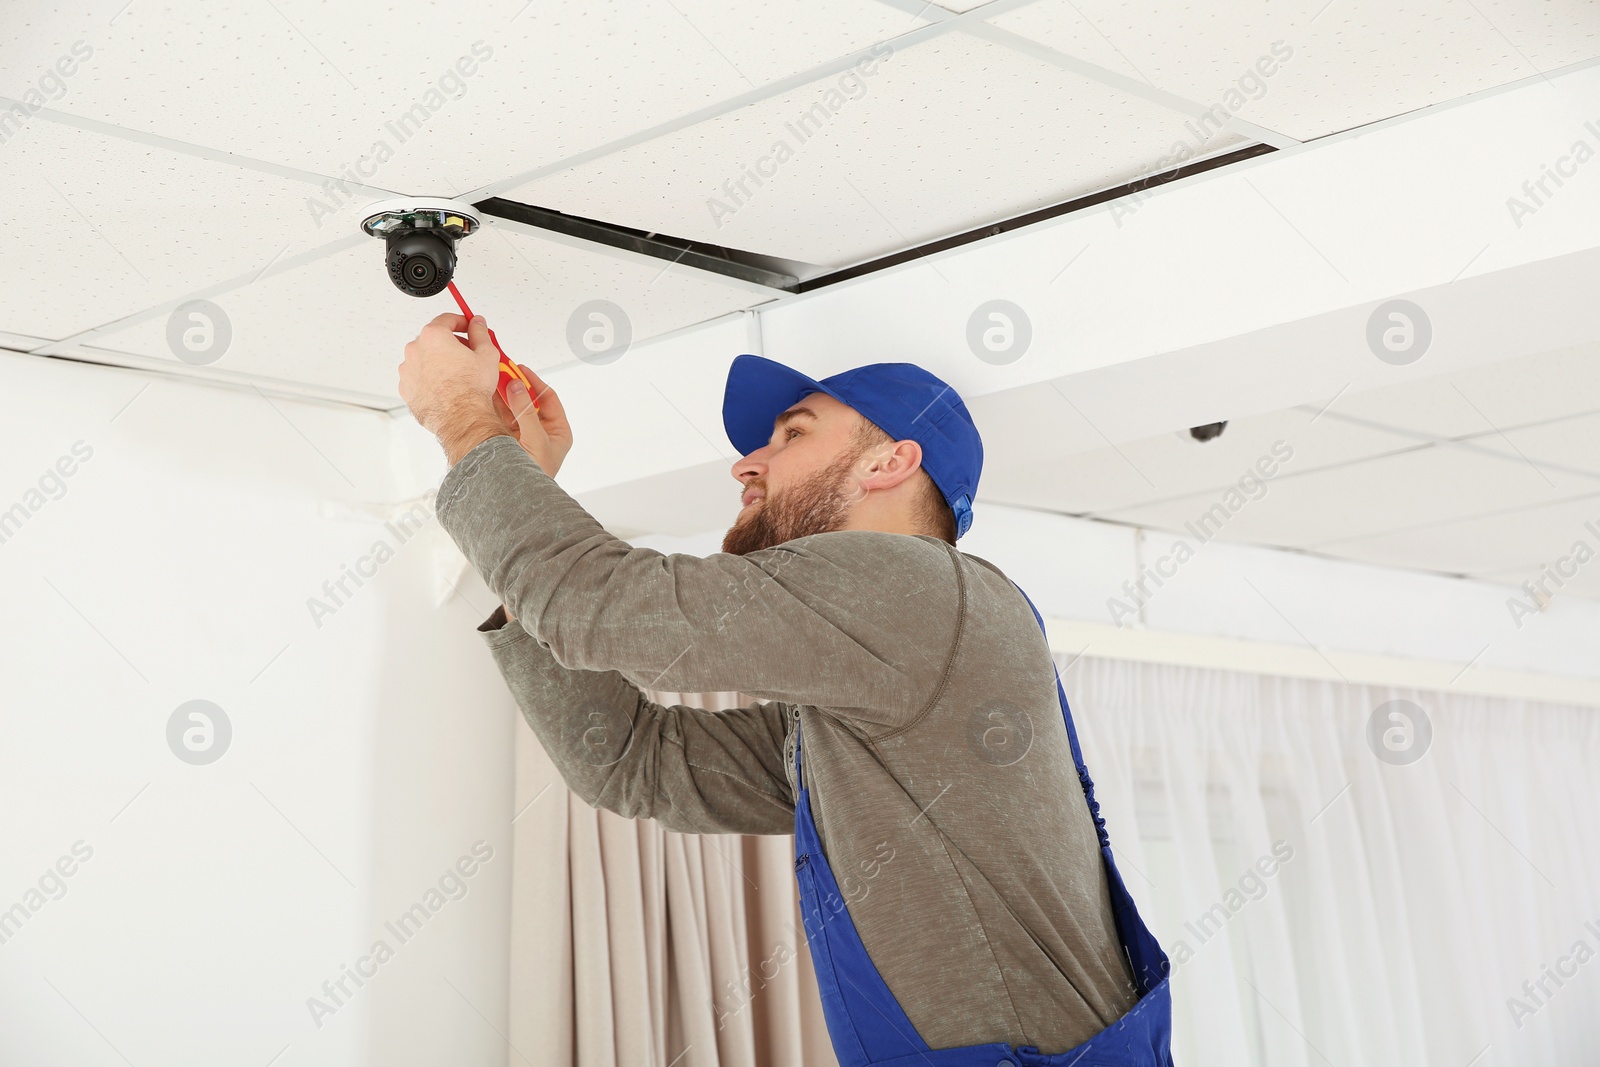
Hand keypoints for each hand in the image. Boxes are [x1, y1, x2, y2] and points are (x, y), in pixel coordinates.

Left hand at [398, 313, 499, 438]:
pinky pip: (419, 377)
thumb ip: (480, 333)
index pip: (446, 319)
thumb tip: (477, 324)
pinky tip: (446, 387)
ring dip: (439, 362)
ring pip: (425, 359)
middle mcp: (415, 350)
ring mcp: (408, 370)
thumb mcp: (486, 354)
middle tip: (468, 354)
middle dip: (451, 344)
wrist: (460, 417)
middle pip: (434, 339)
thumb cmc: (470, 389)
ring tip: (458, 375)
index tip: (468, 326)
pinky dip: (430, 378)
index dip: (461, 321)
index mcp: (433, 336)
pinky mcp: (406, 388)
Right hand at [489, 363, 573, 477]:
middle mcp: (541, 433)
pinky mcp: (507, 443)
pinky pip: (501, 420)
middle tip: (502, 371)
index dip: (534, 382)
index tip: (520, 369)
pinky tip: (486, 396)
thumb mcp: (535, 440)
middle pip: (529, 401)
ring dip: (502, 395)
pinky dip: (493, 408)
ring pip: (512, 410)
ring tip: (492, 380)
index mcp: (557, 432)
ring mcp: (523, 438)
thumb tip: (517, 387)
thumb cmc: (533, 477)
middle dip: (515, 386)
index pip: (548, 398)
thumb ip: (525, 411)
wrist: (515, 502)